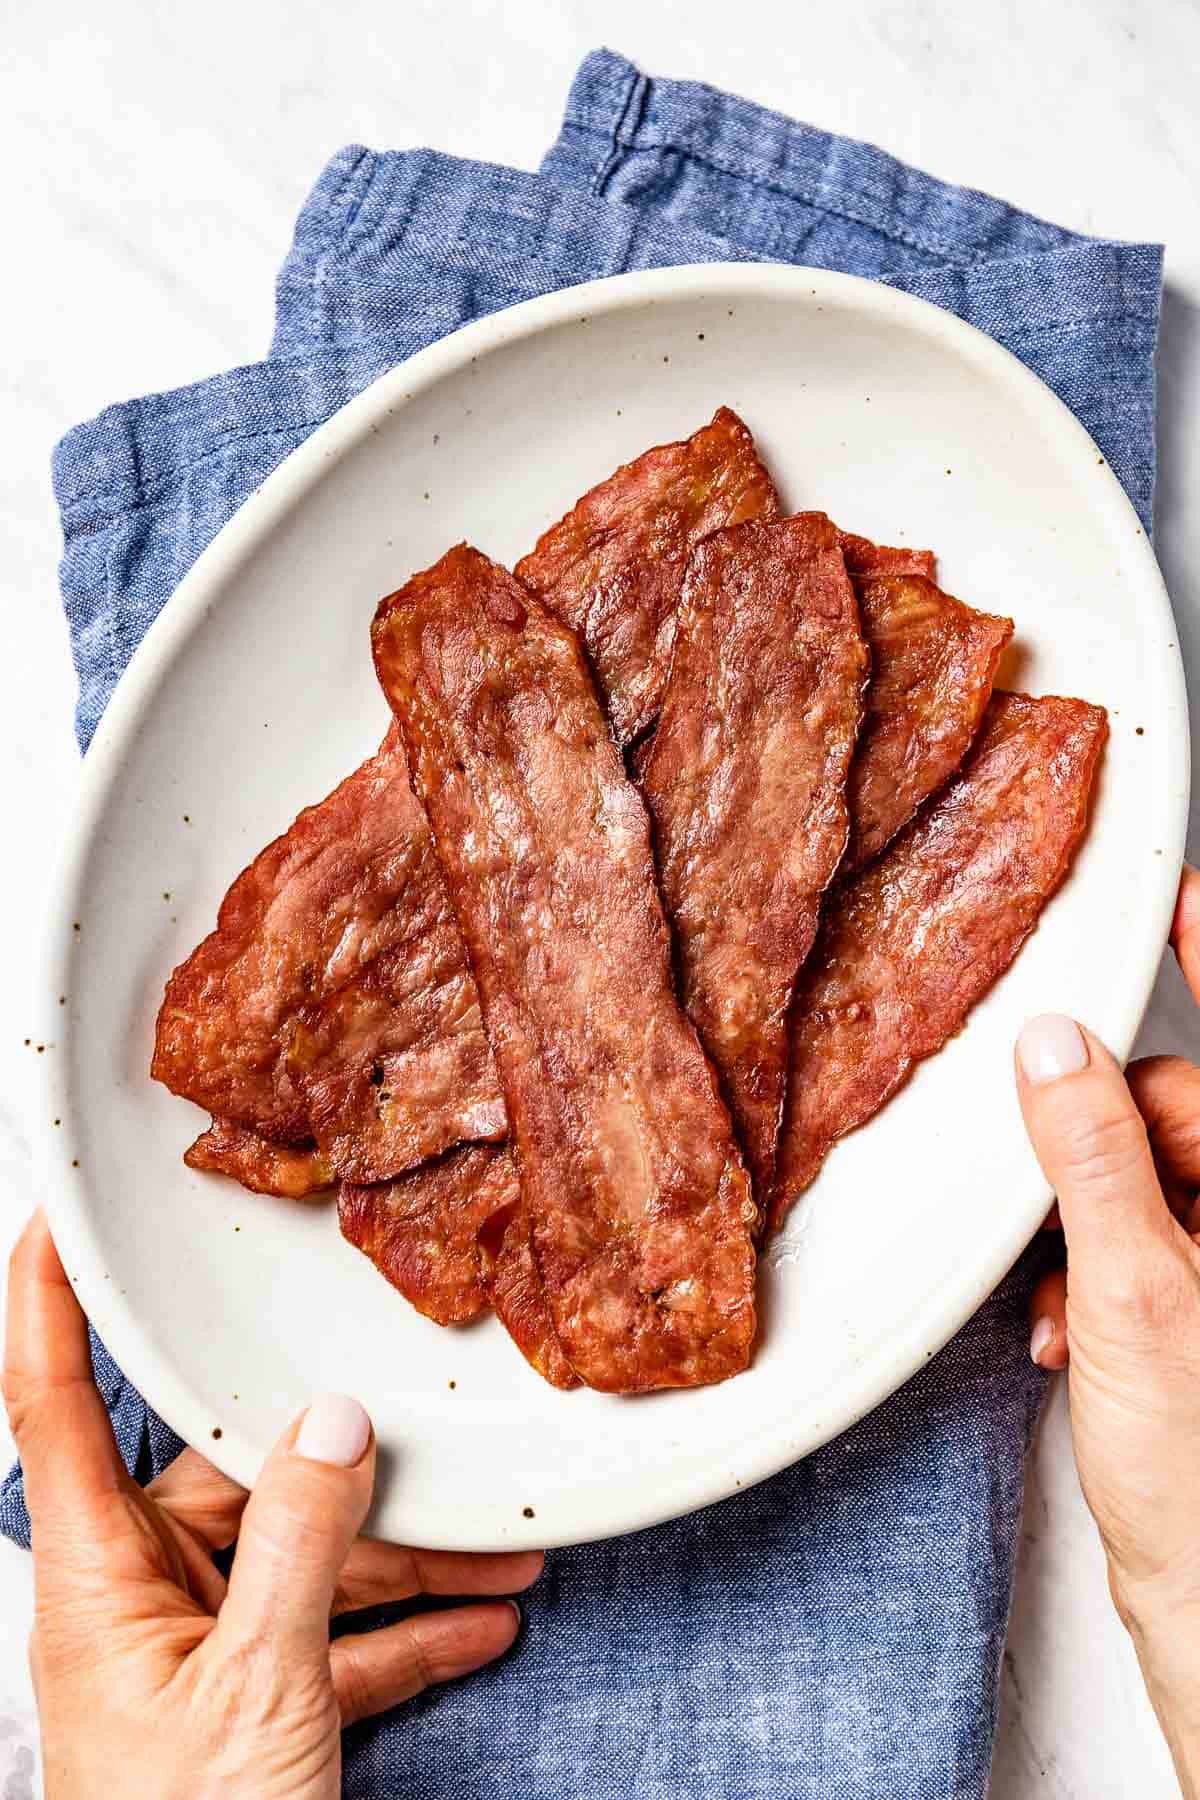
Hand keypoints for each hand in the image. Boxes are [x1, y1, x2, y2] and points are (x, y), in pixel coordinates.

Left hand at [4, 1211, 542, 1798]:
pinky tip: (480, 1623)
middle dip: (347, 1474)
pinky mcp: (249, 1710)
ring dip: (401, 1559)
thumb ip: (297, 1543)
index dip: (48, 1303)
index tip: (60, 1218)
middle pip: (234, 1483)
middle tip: (436, 1443)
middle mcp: (140, 1600)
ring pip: (300, 1562)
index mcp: (99, 1579)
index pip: (55, 1403)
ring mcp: (196, 1654)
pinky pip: (332, 1643)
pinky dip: (403, 1633)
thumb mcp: (256, 1689)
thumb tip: (332, 1426)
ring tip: (500, 1551)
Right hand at [1014, 866, 1199, 1796]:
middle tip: (1065, 1213)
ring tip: (1073, 1306)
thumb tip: (1055, 1049)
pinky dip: (1095, 1274)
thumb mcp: (1136, 1292)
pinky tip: (1077, 1332)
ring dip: (1088, 1230)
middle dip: (1105, 1153)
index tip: (1175, 890)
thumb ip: (1092, 1156)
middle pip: (1175, 1114)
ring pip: (1145, 1183)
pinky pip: (1138, 1242)